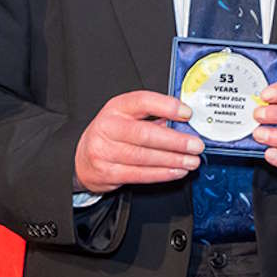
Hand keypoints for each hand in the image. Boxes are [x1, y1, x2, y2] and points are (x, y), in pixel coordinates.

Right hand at [74, 91, 203, 194]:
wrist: (81, 158)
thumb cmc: (110, 133)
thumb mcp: (126, 116)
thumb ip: (152, 116)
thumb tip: (183, 123)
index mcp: (116, 107)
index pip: (142, 101)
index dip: (166, 106)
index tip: (187, 113)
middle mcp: (108, 127)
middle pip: (145, 134)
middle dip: (175, 141)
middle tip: (195, 145)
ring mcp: (106, 151)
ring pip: (144, 157)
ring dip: (173, 160)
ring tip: (191, 161)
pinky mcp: (108, 173)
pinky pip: (140, 175)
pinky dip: (162, 174)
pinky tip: (177, 171)